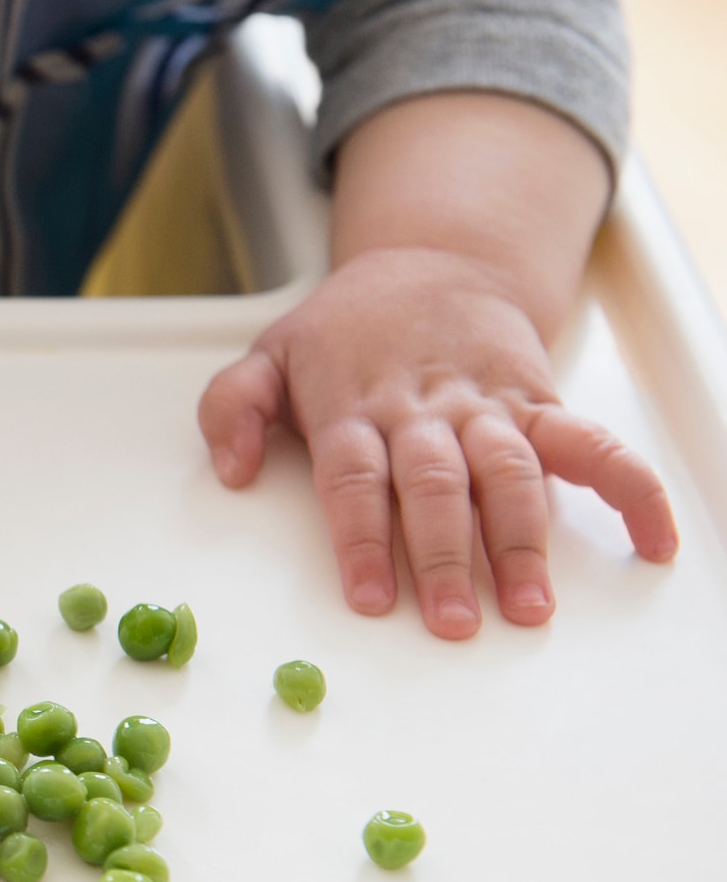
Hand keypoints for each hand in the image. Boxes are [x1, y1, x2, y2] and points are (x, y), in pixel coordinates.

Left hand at [199, 247, 677, 636]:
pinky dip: (631, 488)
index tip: (369, 597)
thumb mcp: (270, 352)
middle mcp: (423, 410)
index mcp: (354, 406)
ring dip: (523, 542)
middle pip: (436, 484)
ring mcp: (486, 407)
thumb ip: (233, 407)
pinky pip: (591, 445)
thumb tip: (230, 469)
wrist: (435, 260)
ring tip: (529, 607)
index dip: (363, 539)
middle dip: (446, 555)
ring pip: (510, 473)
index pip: (355, 479)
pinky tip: (651, 541)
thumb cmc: (348, 328)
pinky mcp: (539, 404)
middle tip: (453, 621)